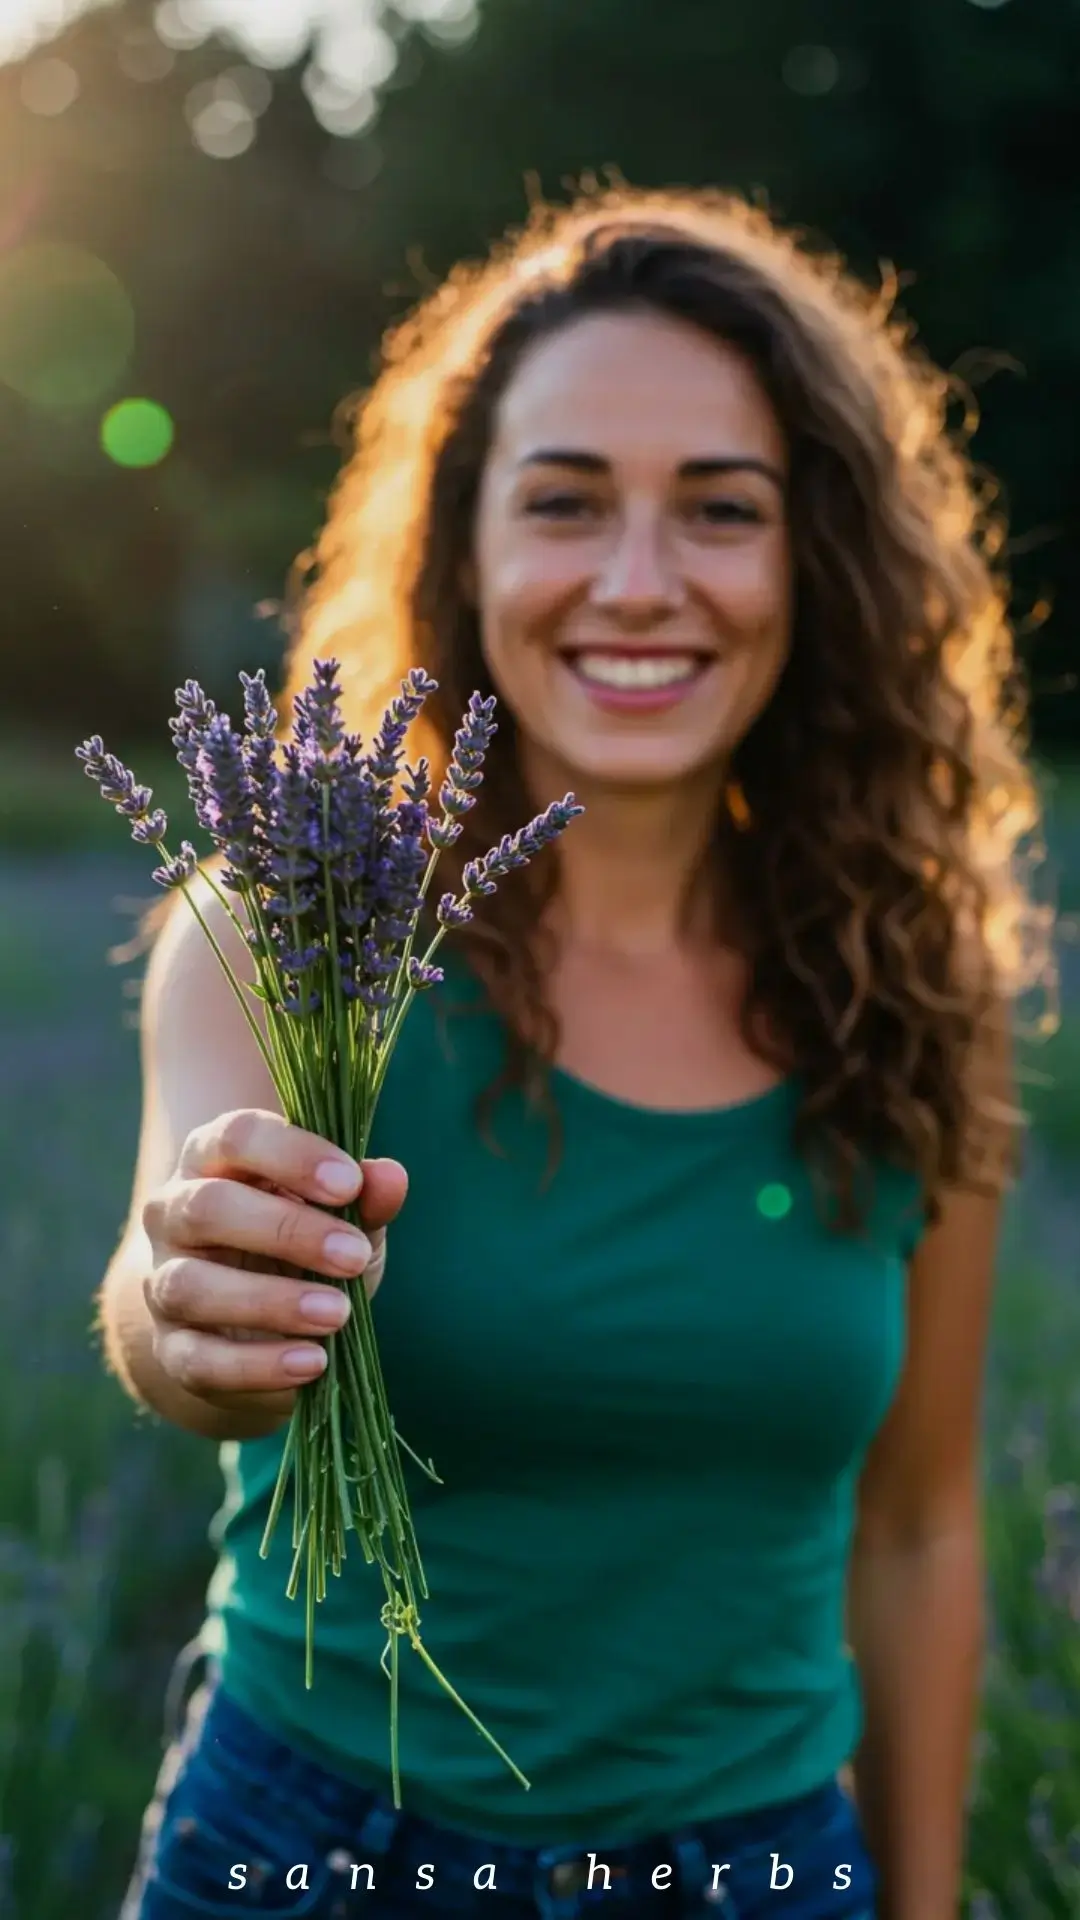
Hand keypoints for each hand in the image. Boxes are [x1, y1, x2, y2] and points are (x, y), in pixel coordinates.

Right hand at [141, 1108, 407, 1418]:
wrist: (256, 1325)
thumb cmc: (303, 1246)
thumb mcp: (343, 1216)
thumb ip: (364, 1195)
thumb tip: (389, 1177)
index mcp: (213, 1159)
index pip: (236, 1137)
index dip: (292, 1155)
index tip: (350, 1184)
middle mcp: (174, 1214)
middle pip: (208, 1207)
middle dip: (287, 1231)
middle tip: (353, 1255)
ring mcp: (164, 1282)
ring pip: (191, 1286)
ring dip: (270, 1300)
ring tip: (338, 1314)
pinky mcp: (172, 1348)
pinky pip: (198, 1359)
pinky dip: (258, 1364)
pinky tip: (312, 1362)